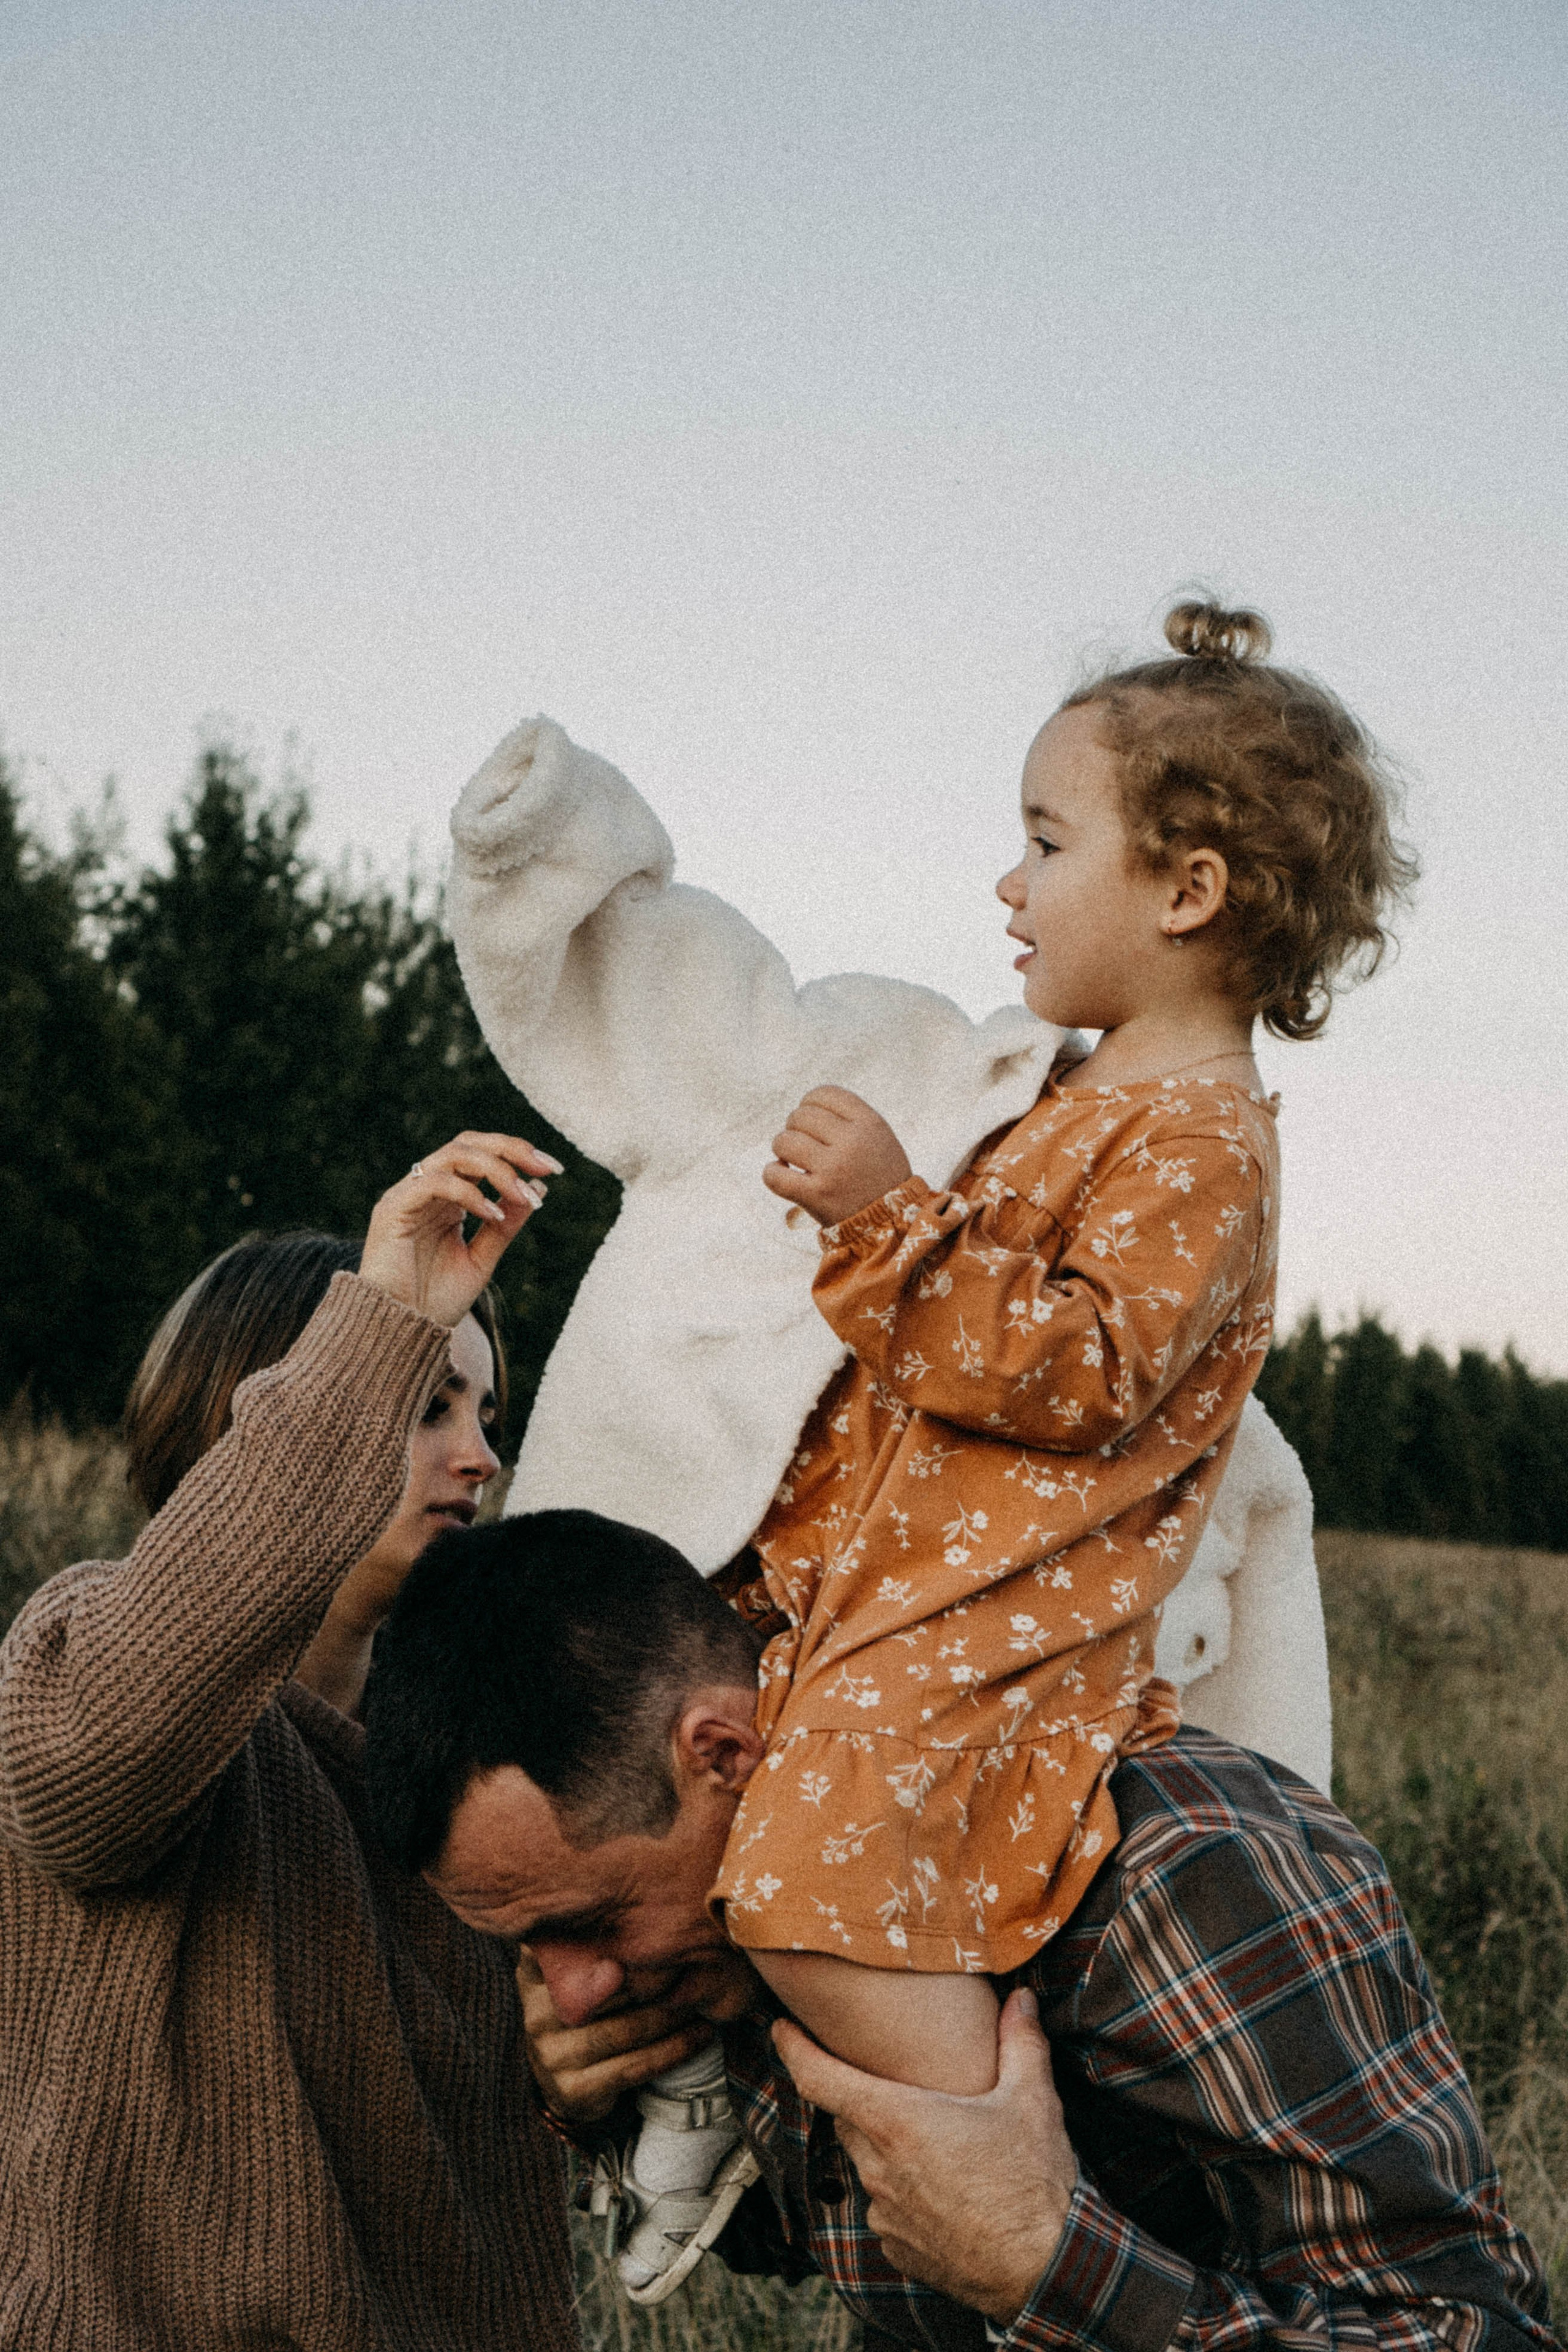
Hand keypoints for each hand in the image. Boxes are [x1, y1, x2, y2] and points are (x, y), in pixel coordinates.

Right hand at [359, 1132, 562, 1327]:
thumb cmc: (436, 1300)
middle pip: (468, 1143)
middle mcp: (426, 1189)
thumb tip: (538, 1188)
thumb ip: (505, 1225)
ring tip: (522, 1196)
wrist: (401, 1332)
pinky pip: (433, 1182)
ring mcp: (407, 1196)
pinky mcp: (392, 1209)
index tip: (553, 1170)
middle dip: (511, 1149)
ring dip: (496, 1170)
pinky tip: (492, 1214)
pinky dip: (468, 1193)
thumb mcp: (482, 1259)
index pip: (481, 1155)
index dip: (517, 1154)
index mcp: (447, 1198)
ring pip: (452, 1155)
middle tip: (545, 1167)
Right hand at [516, 1946, 759, 2124]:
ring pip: (625, 2030)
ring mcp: (549, 2055)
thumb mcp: (585, 1965)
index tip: (664, 1928)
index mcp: (535, 1972)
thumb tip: (637, 1878)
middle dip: (658, 1977)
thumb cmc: (596, 2009)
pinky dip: (675, 2048)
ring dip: (673, 2014)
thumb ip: (597, 1934)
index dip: (624, 1940)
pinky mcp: (571, 2091)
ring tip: (704, 1997)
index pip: (576, 1949)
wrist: (577, 2085)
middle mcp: (535, 2013)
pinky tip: (702, 2032)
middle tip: (697, 1960)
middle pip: (608, 1990)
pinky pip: (634, 2066)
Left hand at [762, 1087, 912, 1225]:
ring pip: (783, 1141)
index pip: (823, 1094)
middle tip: (805, 1148)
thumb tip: (804, 1106)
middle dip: (795, 1129)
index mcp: (869, 1123)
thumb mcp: (879, 1138)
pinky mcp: (817, 1195)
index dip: (809, 1104)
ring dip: (783, 1151)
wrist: (892, 1223)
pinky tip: (783, 1176)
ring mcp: (833, 1169)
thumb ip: (849, 1118)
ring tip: (795, 1162)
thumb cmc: (880, 1178)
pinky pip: (774, 1175)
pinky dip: (772, 1174)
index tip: (812, 1123)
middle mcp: (852, 1142)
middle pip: (800, 1115)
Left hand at [772, 1987, 1076, 2324]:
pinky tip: (944, 2189)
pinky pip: (886, 2207)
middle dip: (860, 2095)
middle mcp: (878, 2167)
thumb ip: (1021, 2042)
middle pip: (848, 2117)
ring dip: (887, 2146)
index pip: (819, 2078)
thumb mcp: (1033, 2101)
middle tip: (887, 2078)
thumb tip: (1021, 1998)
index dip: (793, 2049)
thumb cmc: (1032, 2184)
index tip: (780, 2029)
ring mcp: (884, 2213)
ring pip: (868, 2163)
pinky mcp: (896, 2248)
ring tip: (932, 2139)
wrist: (1043, 2272)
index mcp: (897, 2122)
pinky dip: (904, 2192)